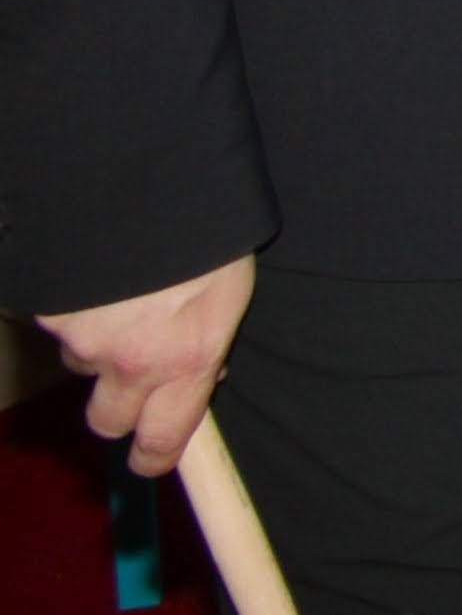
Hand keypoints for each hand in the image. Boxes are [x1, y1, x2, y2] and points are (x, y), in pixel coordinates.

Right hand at [41, 254, 255, 476]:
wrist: (151, 183)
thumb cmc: (207, 232)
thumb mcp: (230, 292)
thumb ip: (210, 342)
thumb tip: (206, 371)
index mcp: (188, 359)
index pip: (163, 439)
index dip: (153, 457)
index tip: (149, 460)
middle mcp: (129, 360)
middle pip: (108, 419)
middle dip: (118, 403)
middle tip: (134, 370)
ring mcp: (83, 337)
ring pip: (81, 362)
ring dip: (97, 341)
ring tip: (125, 294)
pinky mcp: (49, 312)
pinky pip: (60, 321)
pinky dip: (75, 305)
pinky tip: (98, 271)